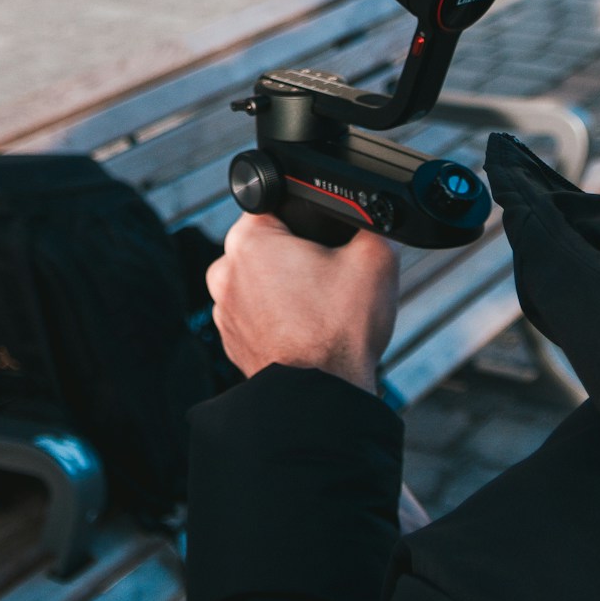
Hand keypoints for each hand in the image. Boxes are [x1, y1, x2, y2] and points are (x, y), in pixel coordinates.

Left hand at [206, 211, 399, 391]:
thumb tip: (372, 215)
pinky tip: (307, 328)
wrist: (321, 397)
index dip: (307, 215)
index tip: (326, 237)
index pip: (275, 203)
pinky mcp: (231, 339)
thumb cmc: (338, 332)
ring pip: (264, 280)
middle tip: (330, 275)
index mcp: (248, 240)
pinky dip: (279, 316)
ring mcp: (223, 309)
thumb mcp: (376, 259)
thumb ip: (372, 223)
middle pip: (270, 244)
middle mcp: (224, 271)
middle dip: (300, 253)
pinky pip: (258, 313)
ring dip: (288, 287)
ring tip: (321, 307)